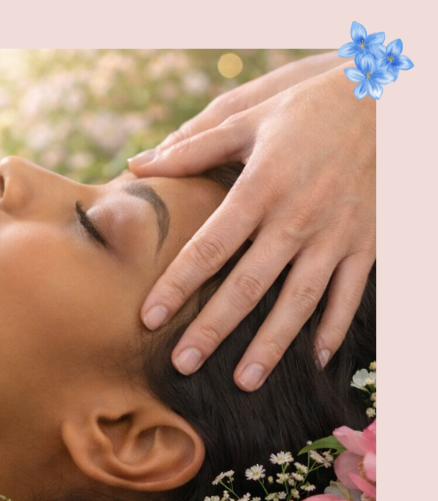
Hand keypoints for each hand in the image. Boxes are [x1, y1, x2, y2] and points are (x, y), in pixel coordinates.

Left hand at [129, 64, 375, 390]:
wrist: (386, 97)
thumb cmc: (306, 108)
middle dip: (213, 328)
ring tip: (244, 380)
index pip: (209, 246)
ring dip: (272, 344)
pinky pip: (350, 293)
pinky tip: (314, 360)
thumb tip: (136, 165)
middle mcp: (297, 218)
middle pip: (248, 285)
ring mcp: (335, 234)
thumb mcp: (248, 116)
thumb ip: (192, 147)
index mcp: (261, 187)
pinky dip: (334, 328)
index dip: (177, 285)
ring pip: (299, 301)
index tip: (148, 318)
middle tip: (182, 364)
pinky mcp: (366, 242)